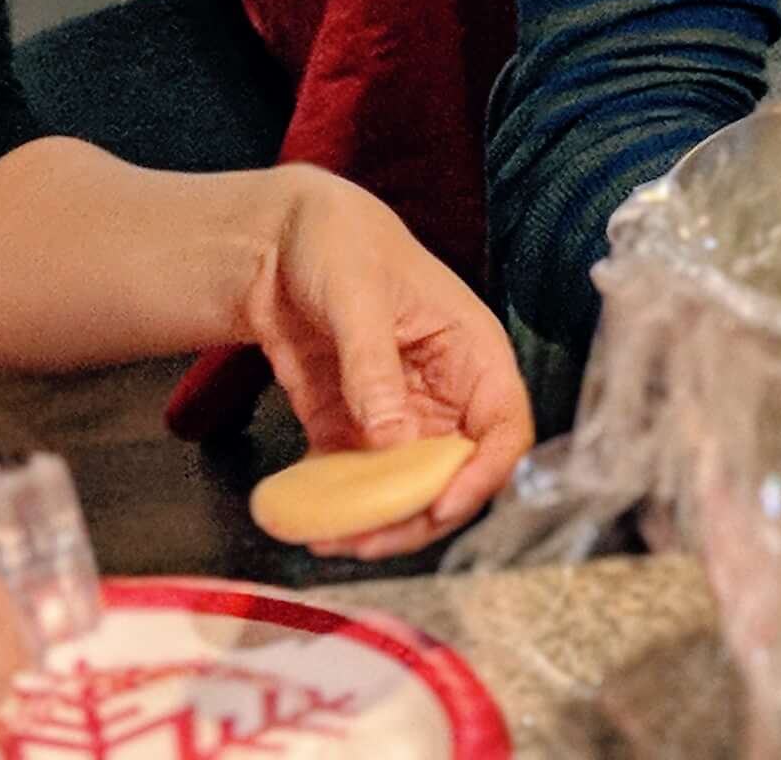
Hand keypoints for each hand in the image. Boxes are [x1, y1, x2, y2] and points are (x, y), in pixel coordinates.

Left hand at [226, 166, 533, 555]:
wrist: (276, 240)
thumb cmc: (339, 243)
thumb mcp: (357, 295)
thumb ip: (373, 366)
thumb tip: (391, 439)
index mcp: (471, 352)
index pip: (504, 428)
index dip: (484, 474)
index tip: (441, 505)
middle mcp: (444, 395)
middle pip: (454, 476)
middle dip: (417, 517)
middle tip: (368, 539)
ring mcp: (399, 418)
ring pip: (406, 492)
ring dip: (374, 524)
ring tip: (327, 539)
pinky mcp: (353, 430)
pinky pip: (354, 483)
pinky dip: (335, 508)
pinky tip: (304, 518)